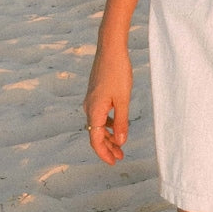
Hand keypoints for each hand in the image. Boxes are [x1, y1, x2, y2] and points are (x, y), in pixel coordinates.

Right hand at [83, 44, 131, 164]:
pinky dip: (108, 122)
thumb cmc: (118, 72)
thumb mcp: (123, 99)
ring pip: (98, 124)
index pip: (96, 140)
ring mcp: (91, 99)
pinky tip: (118, 124)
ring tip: (121, 144)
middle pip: (96, 134)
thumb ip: (122, 121)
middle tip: (120, 157)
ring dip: (109, 135)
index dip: (104, 153)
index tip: (114, 162)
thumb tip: (121, 142)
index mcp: (94, 111)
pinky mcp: (95, 92)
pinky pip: (99, 114)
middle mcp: (88, 107)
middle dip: (108, 147)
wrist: (110, 48)